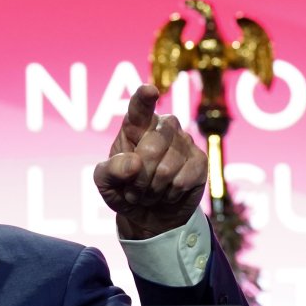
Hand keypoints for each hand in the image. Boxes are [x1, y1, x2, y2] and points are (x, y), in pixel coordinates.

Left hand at [93, 84, 206, 238]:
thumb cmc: (124, 189)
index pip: (140, 107)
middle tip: (134, 189)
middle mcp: (164, 127)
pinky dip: (168, 195)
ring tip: (149, 193)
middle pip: (151, 148)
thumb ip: (110, 170)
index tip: (148, 91)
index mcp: (136, 125)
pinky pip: (182, 181)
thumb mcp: (105, 182)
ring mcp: (185, 142)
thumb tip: (134, 163)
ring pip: (166, 170)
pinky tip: (167, 194)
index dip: (144, 99)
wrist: (148, 214)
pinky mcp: (200, 161)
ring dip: (152, 190)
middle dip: (138, 178)